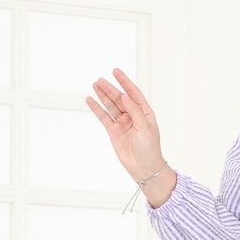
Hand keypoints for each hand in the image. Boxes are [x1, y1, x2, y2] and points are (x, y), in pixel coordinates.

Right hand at [86, 67, 165, 182]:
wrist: (144, 167)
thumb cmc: (149, 148)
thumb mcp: (144, 127)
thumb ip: (134, 111)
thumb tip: (125, 96)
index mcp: (144, 112)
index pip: (133, 93)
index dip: (125, 82)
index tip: (116, 71)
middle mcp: (133, 116)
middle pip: (119, 98)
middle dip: (110, 88)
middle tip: (100, 80)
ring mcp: (122, 123)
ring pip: (111, 106)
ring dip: (103, 95)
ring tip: (95, 84)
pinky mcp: (114, 131)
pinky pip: (104, 117)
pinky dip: (97, 108)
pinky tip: (90, 100)